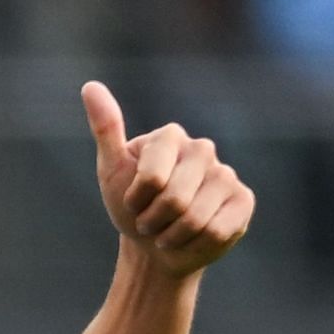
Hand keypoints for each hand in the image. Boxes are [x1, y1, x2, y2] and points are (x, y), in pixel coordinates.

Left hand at [82, 81, 253, 278]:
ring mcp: (226, 174)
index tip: (132, 202)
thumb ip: (106, 130)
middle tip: (149, 223)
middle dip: (153, 222)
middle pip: (175, 199)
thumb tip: (90, 86)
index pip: (152, 178)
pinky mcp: (243, 200)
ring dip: (172, 236)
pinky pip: (218, 230)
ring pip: (196, 218)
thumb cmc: (131, 208)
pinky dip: (196, 244)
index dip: (136, 201)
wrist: (155, 247)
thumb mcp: (111, 171)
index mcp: (170, 136)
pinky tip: (192, 239)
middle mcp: (202, 149)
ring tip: (168, 232)